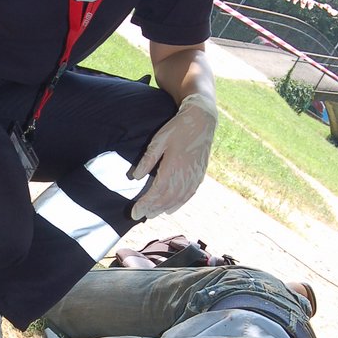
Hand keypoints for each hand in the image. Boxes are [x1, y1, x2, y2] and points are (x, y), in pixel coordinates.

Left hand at [131, 93, 216, 219]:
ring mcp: (194, 176)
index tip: (135, 212)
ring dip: (163, 209)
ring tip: (152, 215)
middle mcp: (184, 175)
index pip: (156, 192)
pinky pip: (188, 195)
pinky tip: (171, 209)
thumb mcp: (159, 140)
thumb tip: (134, 177)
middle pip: (166, 199)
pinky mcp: (199, 175)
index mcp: (172, 166)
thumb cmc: (177, 129)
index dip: (145, 204)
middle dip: (152, 209)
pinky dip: (178, 204)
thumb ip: (147, 160)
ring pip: (177, 199)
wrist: (202, 121)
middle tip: (139, 216)